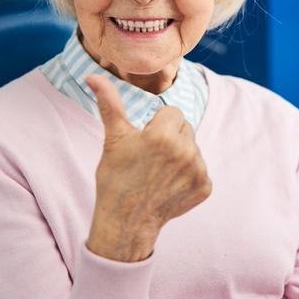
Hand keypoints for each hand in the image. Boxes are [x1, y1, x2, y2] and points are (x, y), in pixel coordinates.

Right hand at [85, 74, 211, 260]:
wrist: (125, 222)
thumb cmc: (115, 178)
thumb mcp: (113, 138)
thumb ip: (109, 103)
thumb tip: (93, 76)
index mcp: (164, 134)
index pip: (172, 112)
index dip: (157, 125)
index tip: (145, 142)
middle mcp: (186, 150)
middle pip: (185, 128)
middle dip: (170, 137)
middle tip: (151, 157)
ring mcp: (198, 170)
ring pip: (193, 148)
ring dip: (180, 155)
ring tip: (159, 172)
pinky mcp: (205, 186)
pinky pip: (200, 170)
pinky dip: (188, 176)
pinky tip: (169, 185)